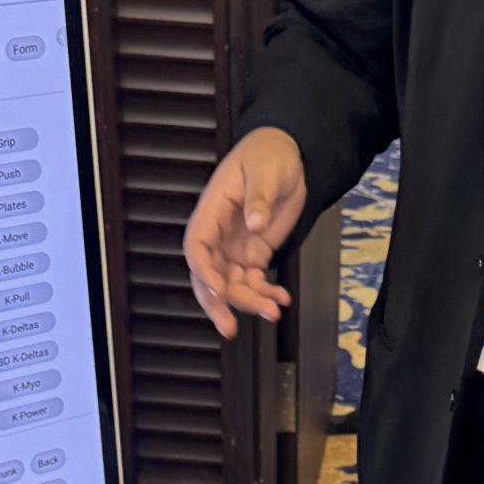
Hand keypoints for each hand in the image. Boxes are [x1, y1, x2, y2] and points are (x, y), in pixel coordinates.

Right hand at [183, 127, 306, 335]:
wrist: (287, 156)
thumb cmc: (267, 156)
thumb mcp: (264, 171)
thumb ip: (259, 198)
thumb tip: (256, 225)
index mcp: (211, 212)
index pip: (197, 247)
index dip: (203, 272)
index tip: (218, 290)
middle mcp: (219, 235)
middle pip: (208, 276)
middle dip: (217, 303)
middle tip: (228, 327)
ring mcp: (235, 248)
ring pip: (233, 285)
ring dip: (249, 302)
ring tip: (272, 311)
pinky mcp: (254, 254)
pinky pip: (255, 281)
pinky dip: (266, 294)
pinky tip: (281, 299)